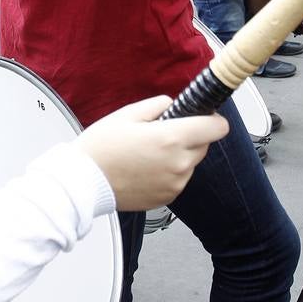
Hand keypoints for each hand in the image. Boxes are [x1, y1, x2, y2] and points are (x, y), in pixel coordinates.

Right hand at [77, 96, 227, 210]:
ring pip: (191, 163)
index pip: (217, 128)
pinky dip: (169, 172)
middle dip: (191, 136)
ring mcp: (175, 183)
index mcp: (171, 138)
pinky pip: (179, 179)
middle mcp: (178, 163)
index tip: (203, 116)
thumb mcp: (127, 114)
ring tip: (149, 153)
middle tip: (163, 133)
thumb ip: (158, 104)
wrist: (85, 182)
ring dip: (180, 155)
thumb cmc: (101, 149)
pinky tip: (146, 168)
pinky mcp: (168, 197)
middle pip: (205, 144)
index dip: (212, 119)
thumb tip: (172, 104)